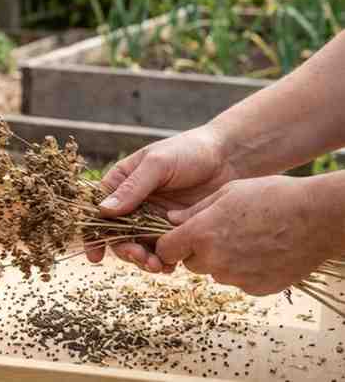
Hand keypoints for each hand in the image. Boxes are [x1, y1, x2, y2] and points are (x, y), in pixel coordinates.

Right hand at [87, 125, 238, 271]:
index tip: (95, 255)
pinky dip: (164, 260)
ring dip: (143, 259)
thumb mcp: (158, 163)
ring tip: (157, 264)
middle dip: (125, 250)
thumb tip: (104, 211)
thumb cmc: (190, 151)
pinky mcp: (174, 230)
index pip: (98, 210)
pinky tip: (172, 264)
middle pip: (117, 234)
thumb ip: (133, 187)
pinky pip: (163, 250)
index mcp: (122, 183)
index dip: (93, 234)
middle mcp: (134, 203)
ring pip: (139, 246)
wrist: (230, 158)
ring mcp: (153, 218)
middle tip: (140, 257)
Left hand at [156, 174, 344, 295]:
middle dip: (197, 251)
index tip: (177, 238)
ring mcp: (237, 278)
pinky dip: (245, 270)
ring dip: (222, 261)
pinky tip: (263, 251)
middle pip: (190, 263)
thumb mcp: (228, 193)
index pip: (165, 250)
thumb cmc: (272, 197)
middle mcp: (215, 260)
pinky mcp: (258, 289)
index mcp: (201, 234)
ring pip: (216, 273)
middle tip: (220, 232)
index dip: (169, 243)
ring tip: (247, 238)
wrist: (317, 217)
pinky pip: (240, 281)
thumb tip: (171, 220)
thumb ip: (194, 210)